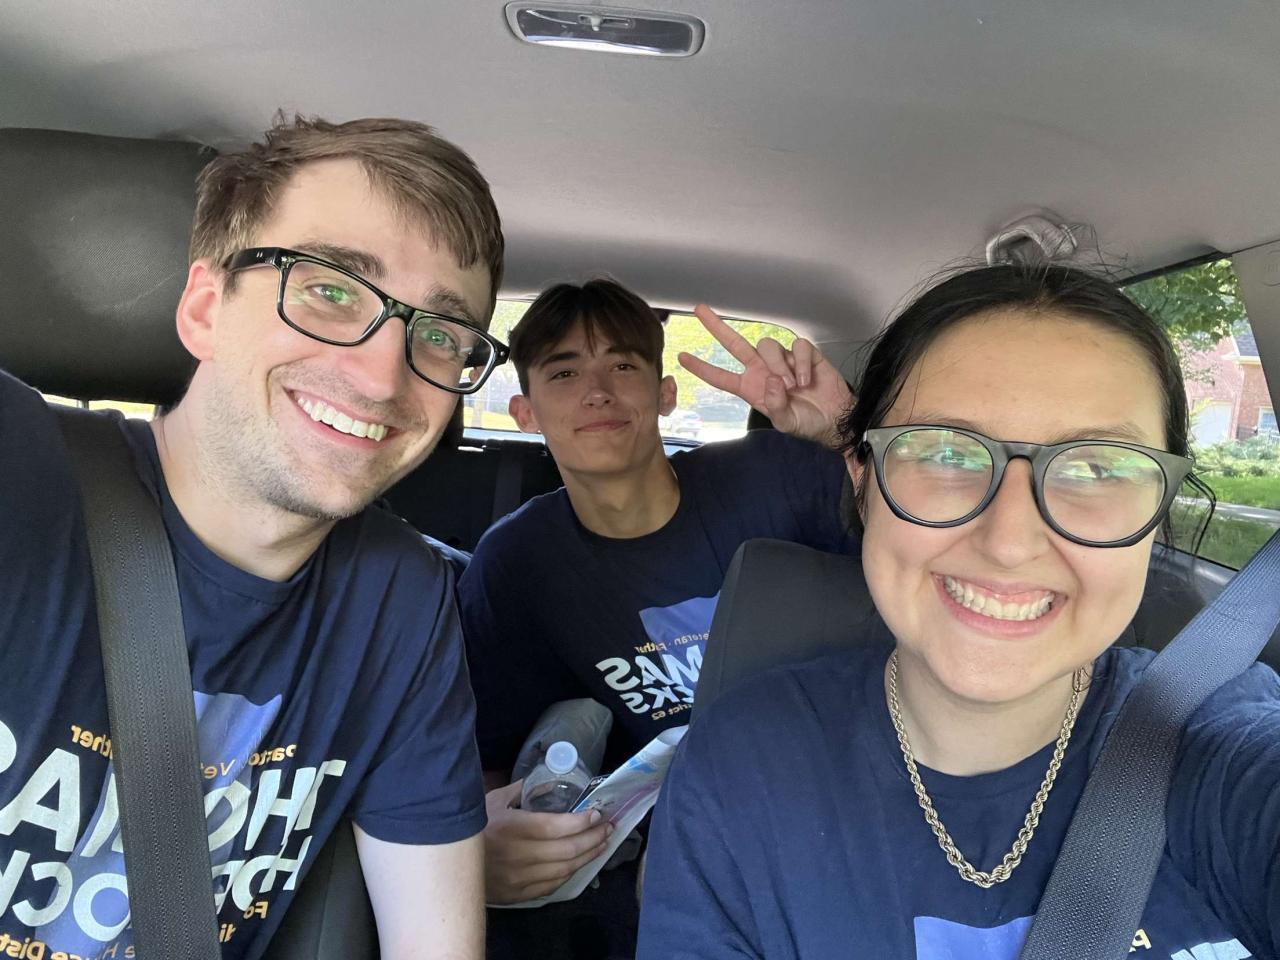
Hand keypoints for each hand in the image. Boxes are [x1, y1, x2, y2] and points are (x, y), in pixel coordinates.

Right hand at [483, 780, 613, 903]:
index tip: (597, 813)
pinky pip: (552, 886)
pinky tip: (579, 863)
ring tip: (601, 844)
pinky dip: (569, 874)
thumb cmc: (473, 828)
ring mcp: (520, 879)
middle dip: (594, 838)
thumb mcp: (491, 802)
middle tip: (609, 828)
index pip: (558, 826)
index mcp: (513, 828)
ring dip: (588, 857)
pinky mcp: (518, 895)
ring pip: (565, 870)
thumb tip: (544, 777)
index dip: (582, 821)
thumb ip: (519, 790)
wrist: (447, 865)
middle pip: (568, 850)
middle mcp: (519, 856)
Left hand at [678, 304, 852, 447]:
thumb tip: (773, 380)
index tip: (682, 357)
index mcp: (751, 388)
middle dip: (717, 326)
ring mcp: (783, 359)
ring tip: (794, 386)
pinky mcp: (804, 353)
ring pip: (768, 345)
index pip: (721, 376)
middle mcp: (762, 370)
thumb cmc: (807, 422)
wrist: (834, 417)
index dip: (702, 368)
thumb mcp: (786, 423)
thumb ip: (776, 406)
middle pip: (735, 344)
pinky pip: (797, 346)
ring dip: (780, 365)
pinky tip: (807, 379)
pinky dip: (802, 362)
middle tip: (700, 309)